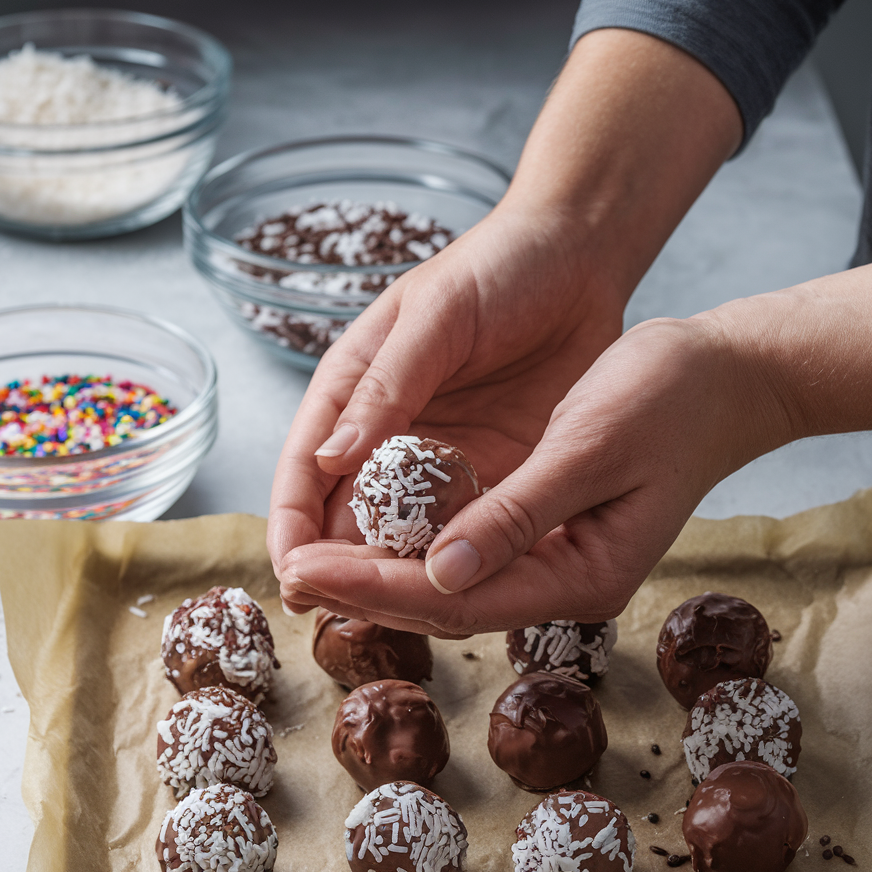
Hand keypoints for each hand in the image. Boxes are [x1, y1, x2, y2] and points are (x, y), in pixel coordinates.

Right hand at [267, 200, 629, 591]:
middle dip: (337, 566)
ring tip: (393, 615)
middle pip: (345, 515)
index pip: (305, 470)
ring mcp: (441, 457)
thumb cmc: (497, 268)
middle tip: (337, 613)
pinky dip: (454, 558)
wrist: (578, 256)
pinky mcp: (492, 470)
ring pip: (401, 533)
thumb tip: (326, 458)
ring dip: (394, 573)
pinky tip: (457, 588)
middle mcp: (388, 433)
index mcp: (353, 389)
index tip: (294, 576)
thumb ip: (386, 386)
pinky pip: (462, 526)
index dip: (293, 527)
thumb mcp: (436, 316)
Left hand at [275, 316, 789, 635]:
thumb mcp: (590, 447)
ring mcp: (561, 562)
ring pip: (452, 585)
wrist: (728, 379)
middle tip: (286, 573)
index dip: (374, 584)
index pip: (456, 596)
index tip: (302, 567)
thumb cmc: (670, 400)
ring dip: (382, 574)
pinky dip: (416, 549)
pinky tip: (372, 536)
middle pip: (447, 604)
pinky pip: (471, 554)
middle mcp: (569, 583)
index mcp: (584, 573)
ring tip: (311, 562)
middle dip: (363, 588)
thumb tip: (438, 571)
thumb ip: (518, 514)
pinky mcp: (553, 534)